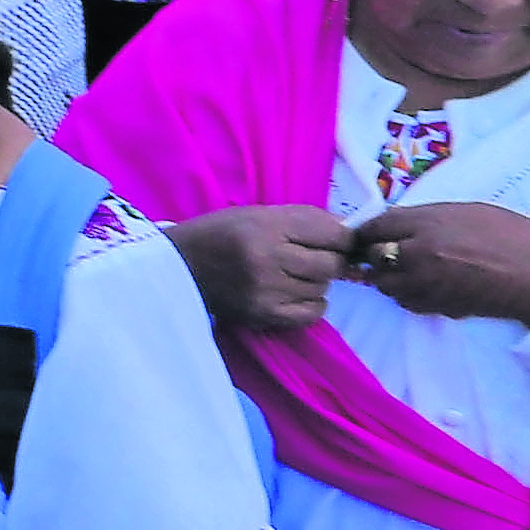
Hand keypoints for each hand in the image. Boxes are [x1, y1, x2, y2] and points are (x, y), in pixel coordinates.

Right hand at [175, 205, 358, 333]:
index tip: (336, 240)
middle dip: (330, 260)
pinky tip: (295, 294)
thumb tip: (350, 232)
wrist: (179, 267)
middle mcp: (268, 259)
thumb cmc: (221, 233)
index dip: (343, 238)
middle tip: (312, 257)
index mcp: (267, 226)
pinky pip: (311, 314)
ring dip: (316, 282)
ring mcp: (266, 291)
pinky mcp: (262, 315)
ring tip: (293, 274)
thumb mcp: (260, 214)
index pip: (333, 234)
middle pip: (331, 265)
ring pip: (322, 289)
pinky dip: (312, 304)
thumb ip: (306, 220)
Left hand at [346, 198, 529, 324]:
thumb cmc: (513, 235)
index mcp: (428, 225)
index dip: (368, 229)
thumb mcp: (468, 211)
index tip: (365, 232)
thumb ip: (429, 218)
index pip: (377, 226)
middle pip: (374, 257)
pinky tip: (426, 284)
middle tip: (385, 249)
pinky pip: (406, 302)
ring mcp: (426, 285)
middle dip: (375, 253)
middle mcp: (418, 255)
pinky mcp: (436, 308)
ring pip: (385, 285)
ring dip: (389, 276)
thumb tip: (401, 224)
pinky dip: (407, 294)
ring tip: (408, 268)